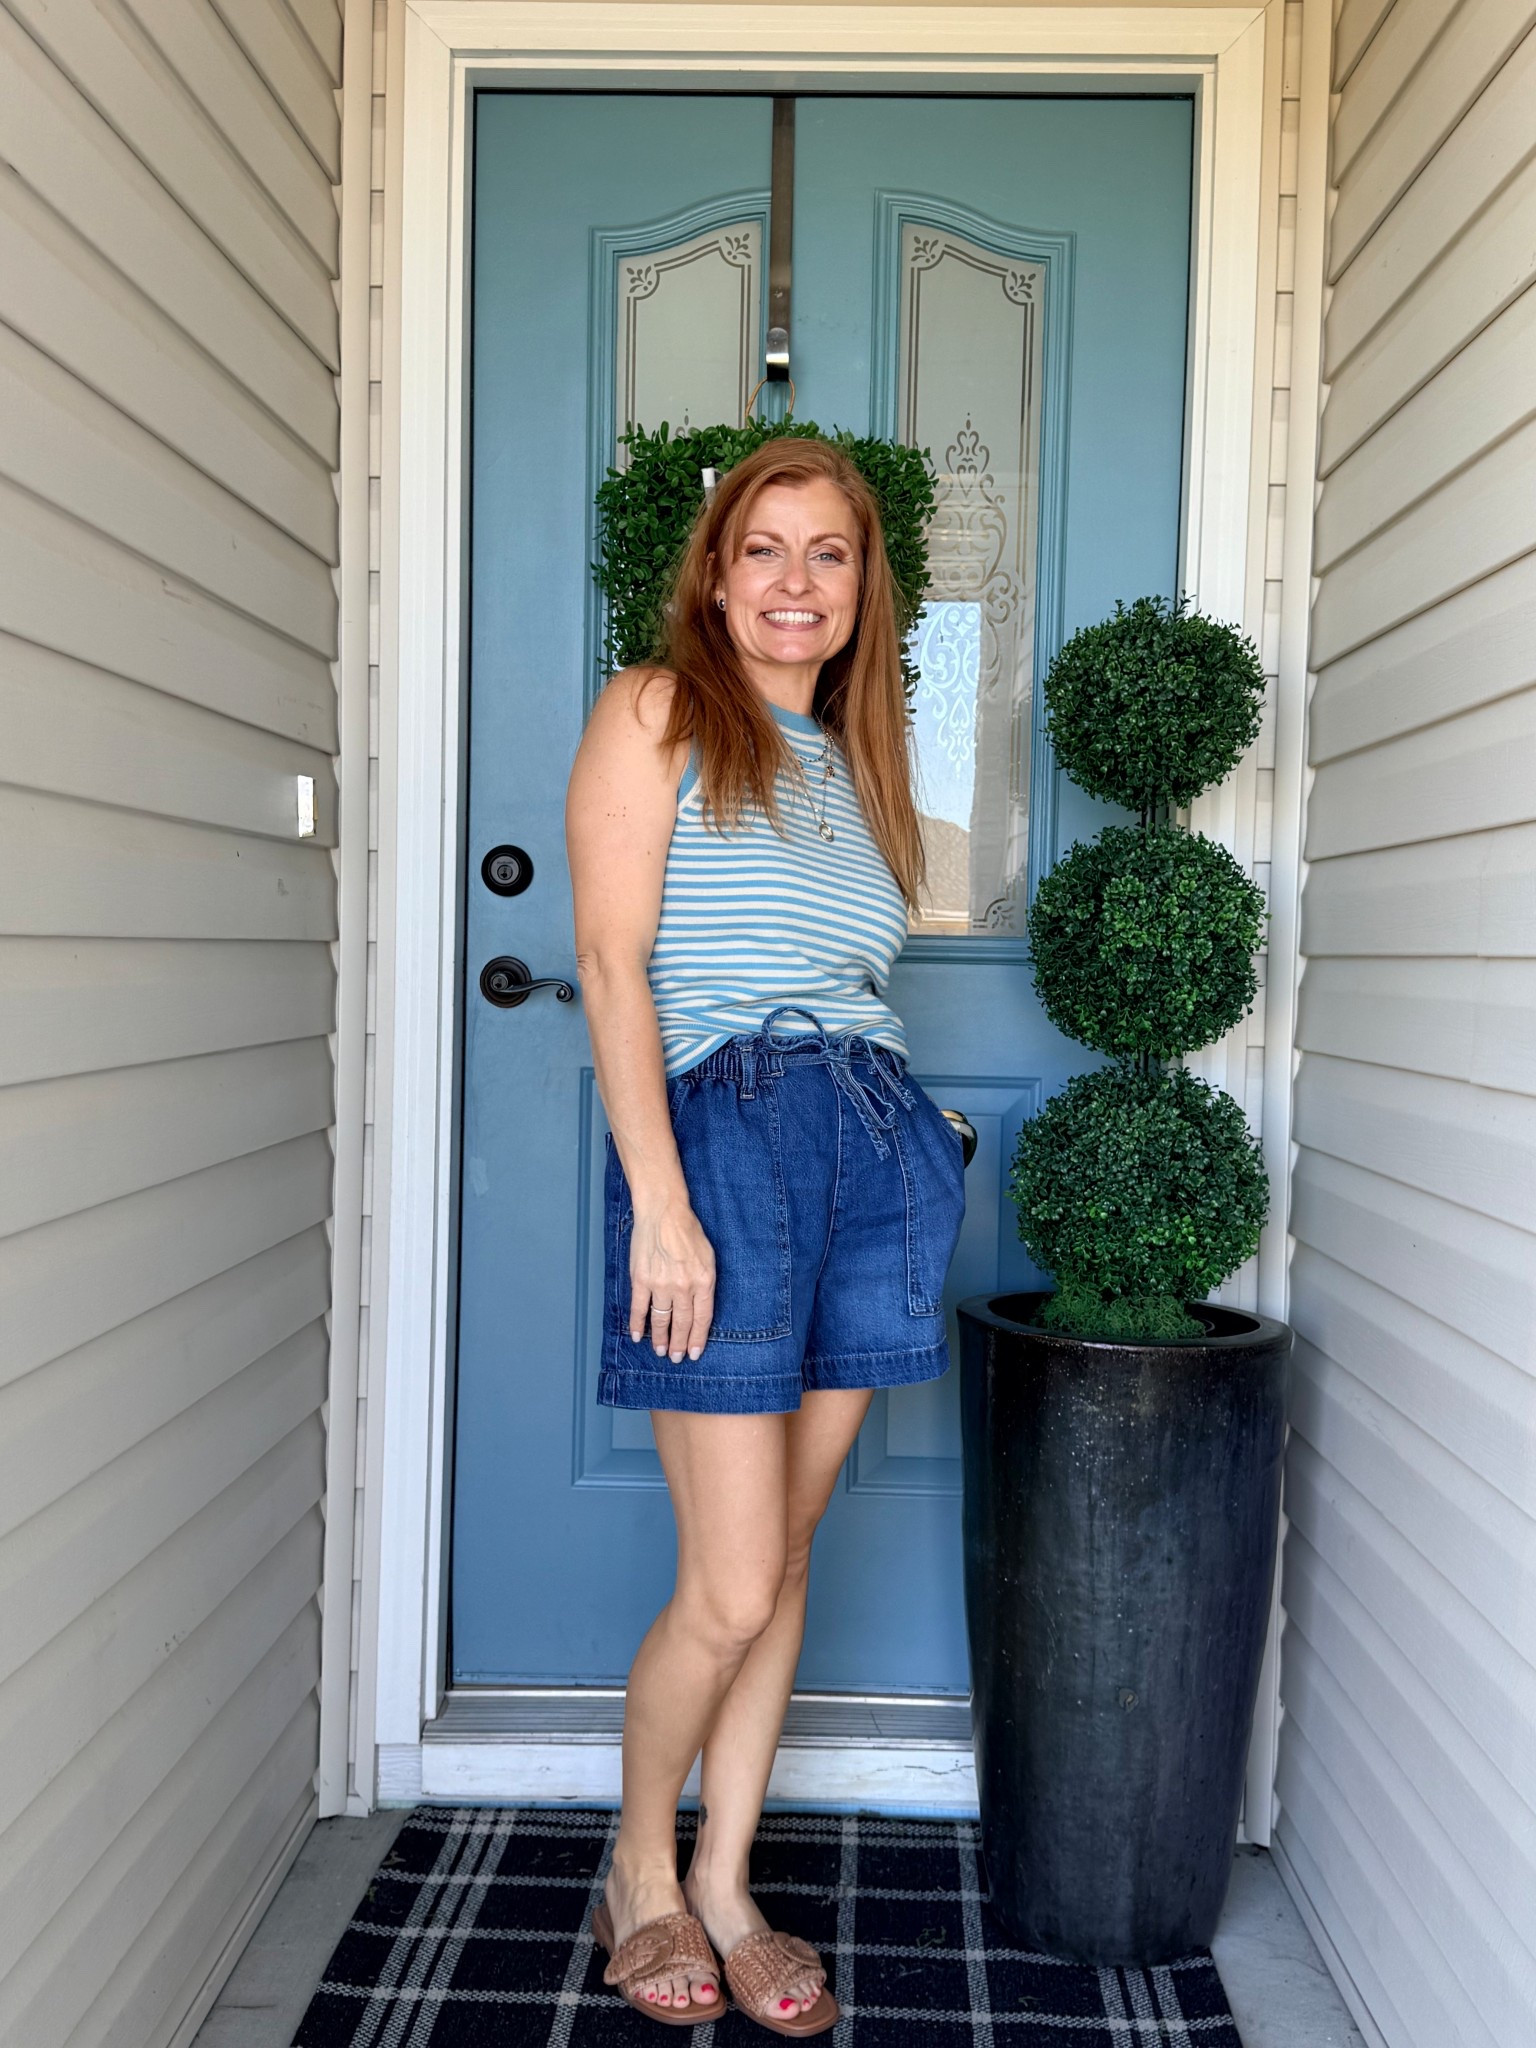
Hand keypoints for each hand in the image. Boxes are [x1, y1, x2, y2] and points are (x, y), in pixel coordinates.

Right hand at [629, 1198, 716, 1360]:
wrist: (664, 1212)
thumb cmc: (688, 1231)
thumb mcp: (709, 1257)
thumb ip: (705, 1283)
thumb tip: (700, 1307)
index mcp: (704, 1281)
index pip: (702, 1318)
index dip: (697, 1339)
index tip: (693, 1353)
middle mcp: (683, 1286)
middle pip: (681, 1323)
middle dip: (679, 1344)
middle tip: (675, 1358)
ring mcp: (661, 1284)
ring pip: (661, 1320)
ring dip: (660, 1339)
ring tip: (660, 1351)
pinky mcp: (641, 1279)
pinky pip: (639, 1308)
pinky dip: (637, 1324)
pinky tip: (637, 1335)